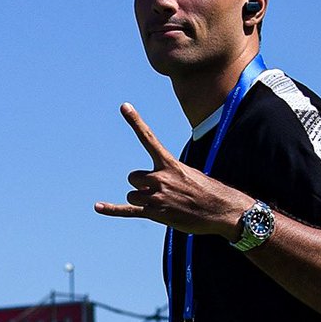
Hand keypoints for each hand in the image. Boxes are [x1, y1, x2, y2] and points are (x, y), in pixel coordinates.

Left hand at [94, 103, 247, 236]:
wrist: (222, 210)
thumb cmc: (208, 191)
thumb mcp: (190, 174)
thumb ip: (168, 174)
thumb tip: (151, 183)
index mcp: (170, 164)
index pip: (149, 138)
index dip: (135, 122)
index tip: (124, 106)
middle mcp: (160, 179)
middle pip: (133, 177)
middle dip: (142, 185)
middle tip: (162, 193)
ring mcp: (157, 198)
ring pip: (132, 195)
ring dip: (143, 200)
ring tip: (164, 205)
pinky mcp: (156, 214)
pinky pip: (128, 211)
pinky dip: (112, 209)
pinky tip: (98, 206)